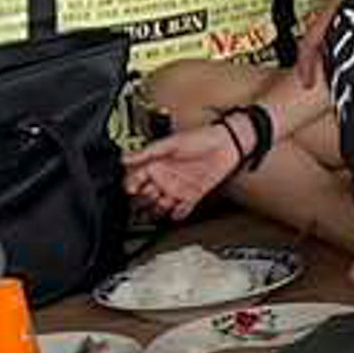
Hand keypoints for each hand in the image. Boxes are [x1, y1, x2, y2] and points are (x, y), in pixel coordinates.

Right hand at [125, 123, 242, 221]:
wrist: (227, 145)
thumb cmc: (201, 138)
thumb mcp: (171, 143)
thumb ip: (148, 152)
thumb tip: (125, 157)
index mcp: (156, 164)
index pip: (135, 180)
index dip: (131, 186)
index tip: (131, 190)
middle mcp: (165, 178)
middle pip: (145, 196)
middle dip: (143, 200)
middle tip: (146, 198)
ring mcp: (177, 188)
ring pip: (160, 206)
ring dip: (158, 209)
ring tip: (161, 205)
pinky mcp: (192, 195)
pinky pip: (181, 210)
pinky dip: (178, 214)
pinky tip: (176, 213)